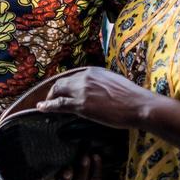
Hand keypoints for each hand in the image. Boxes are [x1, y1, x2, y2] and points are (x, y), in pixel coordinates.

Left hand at [36, 67, 151, 129]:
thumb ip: (102, 84)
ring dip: (49, 98)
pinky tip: (41, 108)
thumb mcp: (114, 82)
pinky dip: (48, 106)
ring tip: (44, 104)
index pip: (72, 76)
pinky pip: (59, 105)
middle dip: (54, 91)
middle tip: (50, 99)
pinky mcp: (81, 105)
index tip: (60, 90)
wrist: (138, 105)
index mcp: (94, 70)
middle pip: (62, 82)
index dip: (64, 84)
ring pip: (58, 92)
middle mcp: (85, 77)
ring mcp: (82, 90)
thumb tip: (96, 91)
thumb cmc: (132, 97)